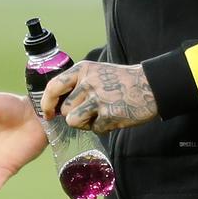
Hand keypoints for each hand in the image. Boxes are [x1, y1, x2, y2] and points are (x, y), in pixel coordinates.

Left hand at [39, 61, 156, 132]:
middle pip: (64, 109)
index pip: (54, 86)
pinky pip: (94, 129)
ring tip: (100, 116)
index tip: (48, 113)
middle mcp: (88, 82)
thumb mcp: (97, 72)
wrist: (151, 86)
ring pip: (74, 121)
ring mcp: (98, 98)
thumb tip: (57, 105)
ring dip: (85, 123)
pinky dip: (103, 128)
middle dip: (74, 115)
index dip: (46, 103)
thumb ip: (78, 83)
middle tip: (91, 112)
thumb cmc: (122, 81)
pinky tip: (114, 117)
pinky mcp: (109, 114)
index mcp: (83, 69)